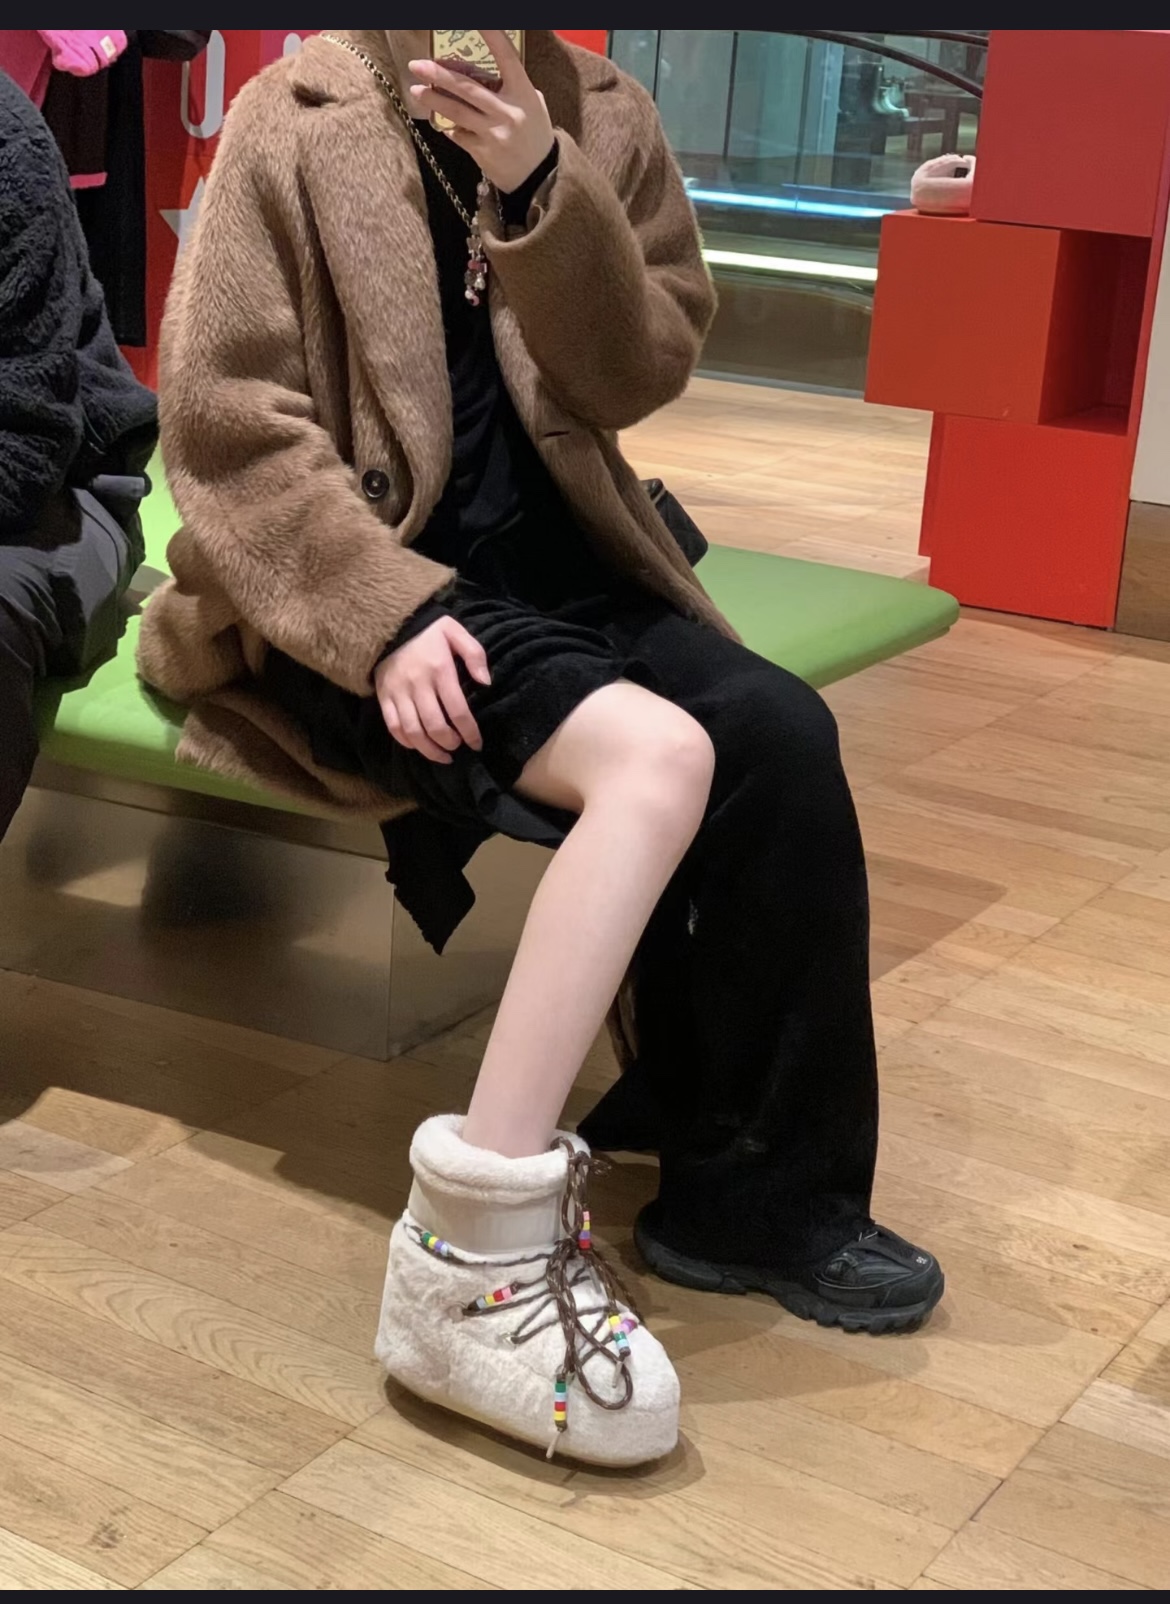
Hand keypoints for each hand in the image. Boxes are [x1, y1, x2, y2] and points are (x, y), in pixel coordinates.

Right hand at [374, 617, 489, 764]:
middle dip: (450, 743)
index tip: (477, 744)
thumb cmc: (428, 631)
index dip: (469, 732)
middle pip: (435, 726)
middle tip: (458, 746)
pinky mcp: (384, 697)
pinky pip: (394, 727)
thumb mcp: (455, 631)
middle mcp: (418, 685)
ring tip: (443, 755)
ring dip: (429, 749)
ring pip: (413, 732)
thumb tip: (486, 683)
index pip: (457, 710)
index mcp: (439, 670)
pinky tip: (419, 746)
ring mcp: (398, 693)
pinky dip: (407, 741)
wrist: (388, 624)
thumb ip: (474, 654)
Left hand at [408, 30, 553, 193]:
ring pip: (457, 112)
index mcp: (523, 93)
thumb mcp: (531, 104)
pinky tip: (445, 123)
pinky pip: (459, 135)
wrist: (540, 175)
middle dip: (439, 75)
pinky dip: (450, 127)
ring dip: (433, 100)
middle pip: (467, 88)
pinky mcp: (483, 153)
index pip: (506, 57)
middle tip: (418, 66)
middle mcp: (508, 111)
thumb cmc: (534, 134)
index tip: (478, 22)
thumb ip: (508, 87)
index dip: (492, 37)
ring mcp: (494, 133)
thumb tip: (474, 72)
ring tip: (417, 90)